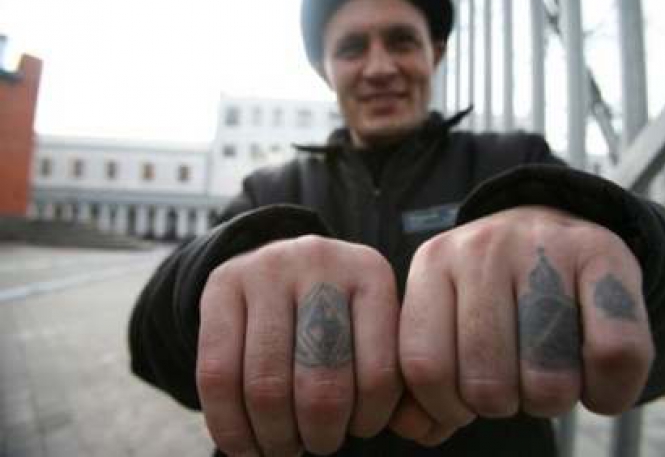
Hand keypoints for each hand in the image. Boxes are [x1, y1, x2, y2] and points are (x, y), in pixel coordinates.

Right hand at [196, 235, 400, 455]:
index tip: (358, 431)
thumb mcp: (372, 326)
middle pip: (322, 383)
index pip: (379, 374)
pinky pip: (217, 375)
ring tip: (284, 446)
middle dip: (319, 435)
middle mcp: (320, 260)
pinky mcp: (221, 283)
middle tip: (318, 444)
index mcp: (370, 273)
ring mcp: (266, 268)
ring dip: (276, 437)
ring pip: (267, 386)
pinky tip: (246, 444)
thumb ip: (395, 375)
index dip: (368, 421)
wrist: (280, 266)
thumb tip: (413, 428)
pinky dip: (232, 428)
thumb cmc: (336, 313)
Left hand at [391, 206, 654, 444]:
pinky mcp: (604, 252)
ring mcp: (544, 245)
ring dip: (553, 401)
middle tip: (513, 382)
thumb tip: (418, 431)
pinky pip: (615, 355)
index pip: (425, 367)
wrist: (550, 222)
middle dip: (503, 406)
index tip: (465, 402)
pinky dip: (609, 392)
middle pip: (488, 382)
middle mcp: (483, 248)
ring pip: (549, 378)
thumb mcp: (446, 315)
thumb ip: (425, 377)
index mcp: (433, 263)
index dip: (447, 408)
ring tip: (550, 375)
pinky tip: (596, 380)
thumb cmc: (491, 292)